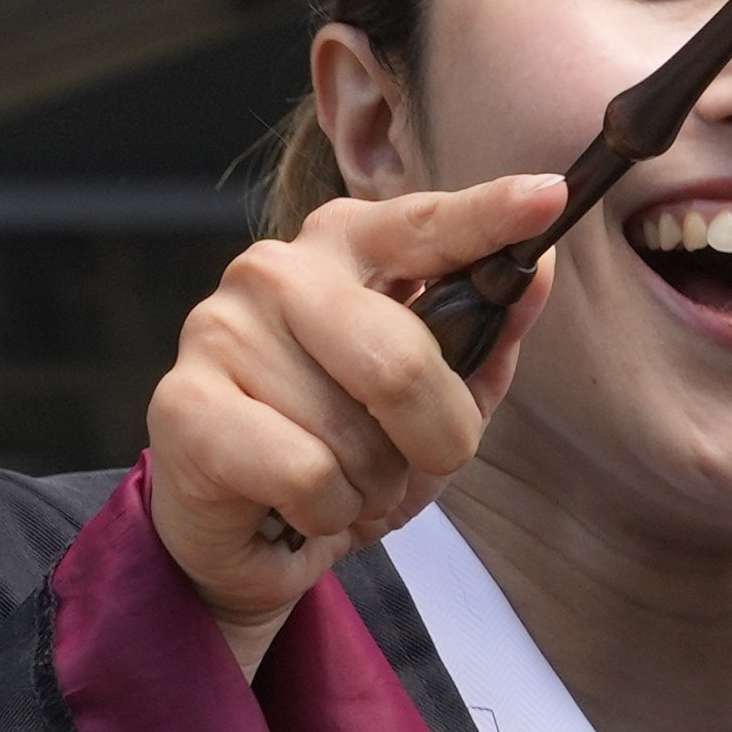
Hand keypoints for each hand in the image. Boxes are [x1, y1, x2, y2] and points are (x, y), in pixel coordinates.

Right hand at [147, 172, 564, 666]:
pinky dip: (325, 510)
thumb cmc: (343, 451)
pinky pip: (306, 473)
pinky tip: (293, 503)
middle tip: (423, 459)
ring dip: (371, 483)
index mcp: (343, 247)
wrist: (242, 537)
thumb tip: (538, 269)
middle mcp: (276, 270)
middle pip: (401, 357)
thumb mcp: (436, 398)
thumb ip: (484, 333)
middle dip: (438, 435)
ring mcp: (221, 328)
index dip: (489, 215)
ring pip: (353, 433)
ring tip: (337, 479)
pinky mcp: (182, 402)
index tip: (549, 195)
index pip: (425, 225)